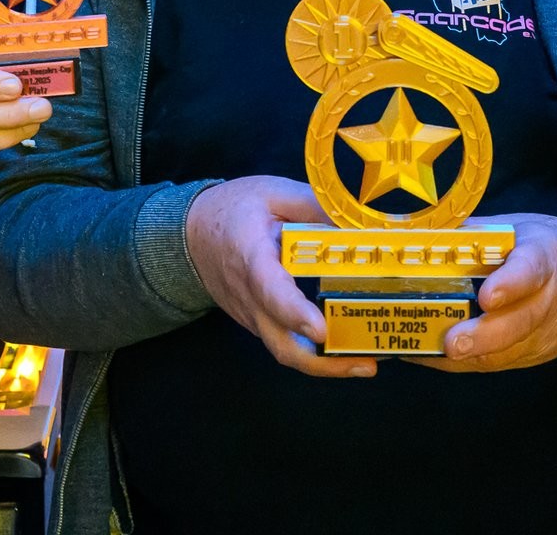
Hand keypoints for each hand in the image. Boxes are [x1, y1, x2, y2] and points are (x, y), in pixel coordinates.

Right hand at [185, 176, 374, 379]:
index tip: (321, 329)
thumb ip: (314, 205)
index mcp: (252, 257)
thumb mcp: (273, 192)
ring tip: (365, 363)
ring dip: (324, 364)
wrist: (191, 234)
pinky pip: (285, 342)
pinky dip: (314, 353)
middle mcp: (250, 297)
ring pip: (285, 350)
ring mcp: (252, 316)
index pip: (270, 291)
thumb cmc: (234, 210)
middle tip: (365, 364)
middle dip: (322, 362)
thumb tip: (355, 223)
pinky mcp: (258, 322)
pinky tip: (345, 348)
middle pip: (281, 343)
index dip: (294, 312)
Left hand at [424, 214, 556, 372]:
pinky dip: (462, 362)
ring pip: (506, 352)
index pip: (530, 271)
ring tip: (428, 352)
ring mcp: (543, 334)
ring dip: (467, 355)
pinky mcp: (533, 356)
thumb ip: (479, 234)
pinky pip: (497, 362)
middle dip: (483, 336)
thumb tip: (429, 232)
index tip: (486, 296)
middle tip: (452, 343)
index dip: (509, 285)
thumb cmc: (546, 249)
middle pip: (518, 323)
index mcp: (544, 257)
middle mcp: (547, 300)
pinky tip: (430, 356)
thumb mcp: (520, 229)